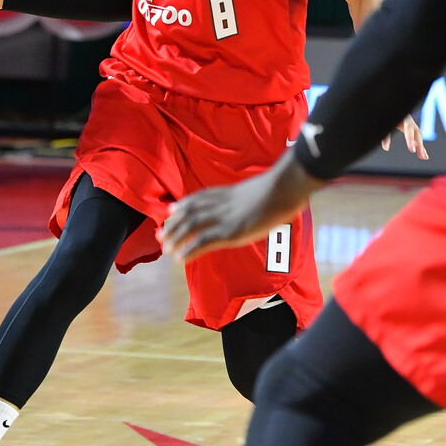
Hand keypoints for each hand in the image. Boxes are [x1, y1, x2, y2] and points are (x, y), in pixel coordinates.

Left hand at [162, 151, 322, 262]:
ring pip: (192, 226)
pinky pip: (204, 240)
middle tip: (160, 235)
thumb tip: (256, 201)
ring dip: (176, 237)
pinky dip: (190, 249)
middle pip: (190, 213)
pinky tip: (180, 258)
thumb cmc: (280, 188)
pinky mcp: (231, 231)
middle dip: (173, 225)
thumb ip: (250, 197)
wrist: (284, 188)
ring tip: (166, 249)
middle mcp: (221, 204)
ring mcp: (225, 217)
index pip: (199, 198)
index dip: (183, 205)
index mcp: (228, 192)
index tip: (171, 211)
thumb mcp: (260, 189)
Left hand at [381, 113, 427, 158]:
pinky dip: (419, 145)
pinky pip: (416, 136)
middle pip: (416, 132)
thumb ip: (385, 135)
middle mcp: (408, 120)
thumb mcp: (384, 124)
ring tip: (424, 157)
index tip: (412, 150)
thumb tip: (386, 148)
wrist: (390, 107)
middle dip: (419, 145)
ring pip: (418, 135)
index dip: (410, 139)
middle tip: (421, 156)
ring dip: (421, 146)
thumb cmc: (386, 115)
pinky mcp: (411, 127)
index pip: (408, 128)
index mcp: (402, 117)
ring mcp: (411, 123)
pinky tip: (422, 153)